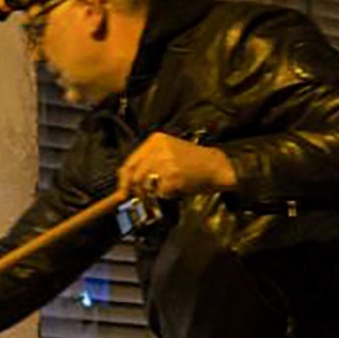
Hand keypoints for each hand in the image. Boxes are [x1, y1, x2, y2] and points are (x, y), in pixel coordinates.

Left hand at [117, 133, 234, 202]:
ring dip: (153, 193)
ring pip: (146, 186)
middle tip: (146, 197)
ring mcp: (165, 162)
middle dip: (138, 190)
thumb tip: (125, 186)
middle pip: (135, 176)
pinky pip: (160, 193)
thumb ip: (146, 165)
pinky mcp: (173, 176)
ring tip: (167, 189)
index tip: (122, 192)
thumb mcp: (167, 154)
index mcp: (155, 140)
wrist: (216, 166)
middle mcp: (158, 149)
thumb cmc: (192, 163)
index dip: (123, 180)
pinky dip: (167, 196)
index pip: (129, 162)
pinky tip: (177, 189)